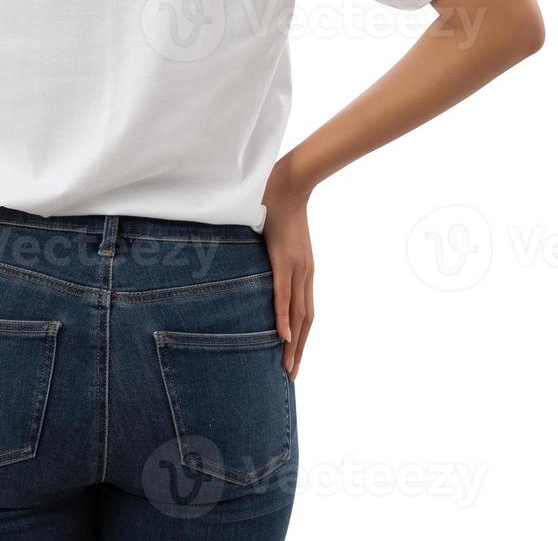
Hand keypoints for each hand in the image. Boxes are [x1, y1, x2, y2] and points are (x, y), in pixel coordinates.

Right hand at [262, 162, 314, 379]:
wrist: (289, 181)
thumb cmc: (277, 204)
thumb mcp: (274, 236)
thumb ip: (268, 252)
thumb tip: (252, 258)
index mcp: (303, 270)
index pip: (305, 311)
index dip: (301, 337)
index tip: (293, 358)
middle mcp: (305, 274)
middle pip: (306, 321)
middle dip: (298, 350)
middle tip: (290, 375)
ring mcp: (296, 268)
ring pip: (298, 315)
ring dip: (293, 344)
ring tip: (287, 367)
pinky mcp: (284, 261)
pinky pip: (283, 295)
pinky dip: (284, 317)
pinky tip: (283, 337)